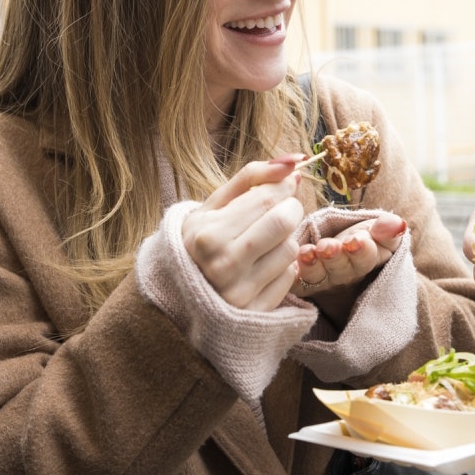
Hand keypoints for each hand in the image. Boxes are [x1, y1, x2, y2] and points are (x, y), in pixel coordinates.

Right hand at [182, 155, 304, 311]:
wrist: (180, 290)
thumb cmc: (201, 239)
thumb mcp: (213, 205)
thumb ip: (251, 177)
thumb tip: (293, 161)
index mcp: (208, 234)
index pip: (268, 199)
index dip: (284, 186)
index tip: (285, 184)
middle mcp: (223, 265)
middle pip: (284, 223)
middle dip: (290, 209)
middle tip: (280, 209)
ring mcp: (240, 293)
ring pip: (291, 249)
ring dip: (285, 239)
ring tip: (265, 241)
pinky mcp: (255, 312)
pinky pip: (290, 276)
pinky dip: (283, 265)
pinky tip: (263, 265)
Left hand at [294, 211, 406, 294]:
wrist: (334, 253)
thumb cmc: (359, 239)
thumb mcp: (376, 232)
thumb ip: (388, 228)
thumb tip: (398, 224)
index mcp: (365, 260)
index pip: (367, 257)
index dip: (362, 250)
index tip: (357, 240)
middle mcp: (344, 275)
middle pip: (341, 268)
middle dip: (335, 257)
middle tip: (328, 247)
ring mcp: (322, 281)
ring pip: (318, 275)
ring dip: (312, 264)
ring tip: (307, 252)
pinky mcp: (301, 284)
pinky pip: (296, 282)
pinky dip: (293, 274)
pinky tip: (291, 262)